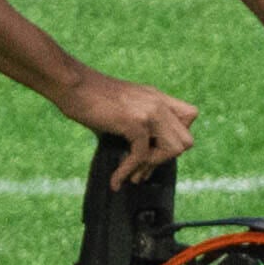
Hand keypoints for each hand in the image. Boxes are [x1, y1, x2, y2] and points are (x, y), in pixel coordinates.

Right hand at [65, 64, 206, 166]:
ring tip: (132, 174)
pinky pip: (142, 155)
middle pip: (186, 140)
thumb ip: (137, 124)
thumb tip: (140, 157)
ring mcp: (149, 112)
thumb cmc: (89, 98)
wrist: (72, 85)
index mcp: (157, 97)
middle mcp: (158, 103)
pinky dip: (127, 171)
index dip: (177, 136)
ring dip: (151, 166)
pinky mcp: (134, 122)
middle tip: (143, 167)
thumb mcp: (122, 107)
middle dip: (166, 159)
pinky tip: (116, 180)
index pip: (191, 116)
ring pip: (173, 150)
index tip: (156, 147)